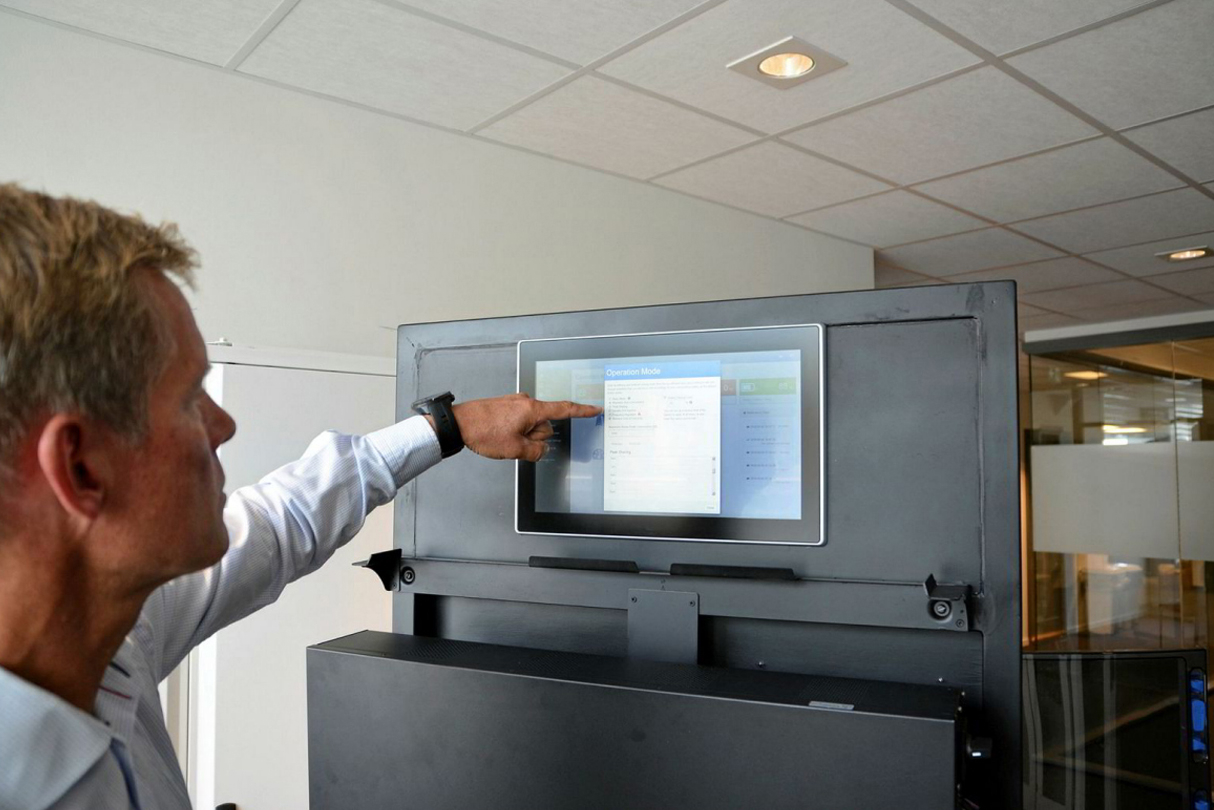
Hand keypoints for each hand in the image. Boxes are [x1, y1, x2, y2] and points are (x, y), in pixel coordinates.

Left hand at [449, 393, 601, 461]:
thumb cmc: (483, 432)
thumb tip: (540, 449)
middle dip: (535, 437)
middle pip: (544, 425)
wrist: (458, 424)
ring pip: (530, 426)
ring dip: (522, 436)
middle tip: (514, 443)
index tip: (595, 409)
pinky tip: (500, 436)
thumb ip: (536, 451)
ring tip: (503, 439)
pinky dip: (514, 432)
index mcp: (532, 409)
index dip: (582, 411)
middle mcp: (525, 403)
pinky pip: (519, 423)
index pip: (564, 409)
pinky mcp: (505, 407)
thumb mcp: (515, 449)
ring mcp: (515, 404)